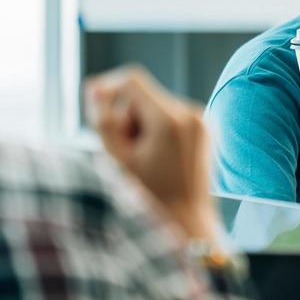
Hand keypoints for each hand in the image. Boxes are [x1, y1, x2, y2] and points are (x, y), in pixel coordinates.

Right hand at [85, 65, 216, 244]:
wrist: (187, 220)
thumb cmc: (148, 196)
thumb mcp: (117, 159)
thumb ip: (104, 120)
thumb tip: (95, 86)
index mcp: (169, 120)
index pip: (131, 80)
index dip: (108, 88)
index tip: (96, 108)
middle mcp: (190, 113)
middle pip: (143, 95)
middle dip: (127, 116)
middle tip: (127, 150)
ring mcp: (201, 119)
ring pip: (156, 105)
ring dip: (142, 125)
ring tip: (145, 157)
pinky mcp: (204, 127)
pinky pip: (171, 116)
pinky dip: (159, 129)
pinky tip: (160, 157)